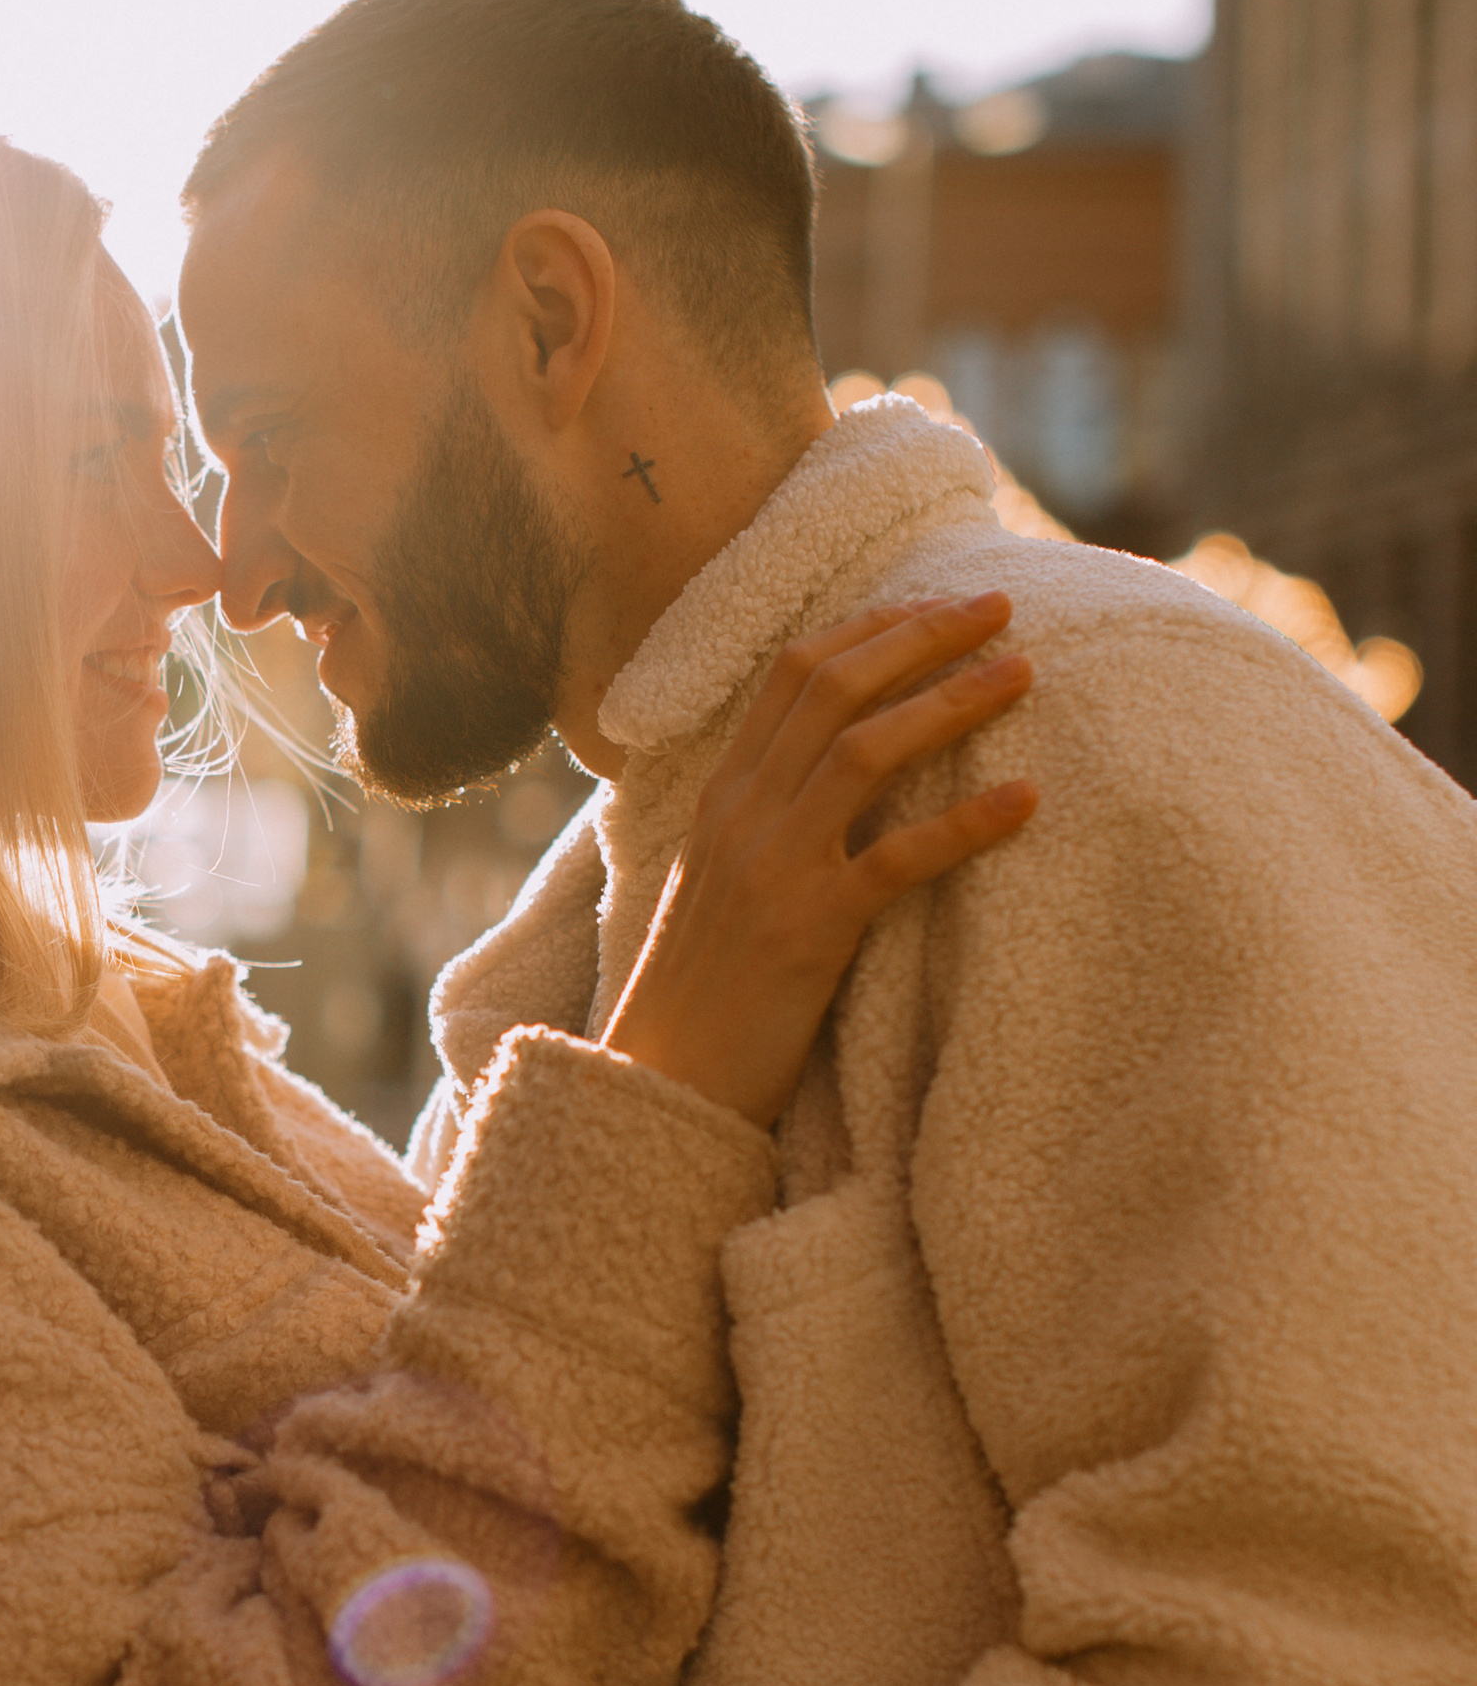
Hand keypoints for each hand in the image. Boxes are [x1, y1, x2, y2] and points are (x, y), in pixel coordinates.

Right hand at [606, 593, 1037, 1129]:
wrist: (661, 1082)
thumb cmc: (701, 992)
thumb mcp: (719, 883)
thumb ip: (764, 821)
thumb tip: (830, 777)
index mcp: (720, 798)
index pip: (792, 675)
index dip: (869, 627)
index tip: (934, 603)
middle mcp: (742, 817)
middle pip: (834, 688)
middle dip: (921, 635)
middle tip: (997, 608)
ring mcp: (773, 870)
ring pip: (867, 750)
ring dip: (951, 702)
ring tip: (1021, 675)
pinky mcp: (809, 932)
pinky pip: (898, 859)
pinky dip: (966, 823)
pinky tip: (1024, 800)